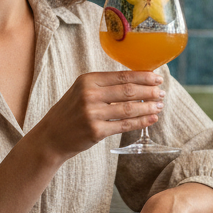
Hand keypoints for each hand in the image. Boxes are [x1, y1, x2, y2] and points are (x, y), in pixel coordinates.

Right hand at [34, 71, 163, 161]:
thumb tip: (137, 81)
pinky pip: (124, 125)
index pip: (122, 75)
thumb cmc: (70, 112)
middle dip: (149, 91)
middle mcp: (89, 94)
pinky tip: (151, 119)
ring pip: (129, 108)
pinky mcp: (96, 131)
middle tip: (161, 92)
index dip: (143, 76)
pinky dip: (141, 122)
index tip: (157, 77)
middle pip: (128, 90)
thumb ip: (104, 85)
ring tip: (160, 105)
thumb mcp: (82, 91)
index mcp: (87, 80)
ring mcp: (92, 113)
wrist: (51, 136)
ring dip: (148, 107)